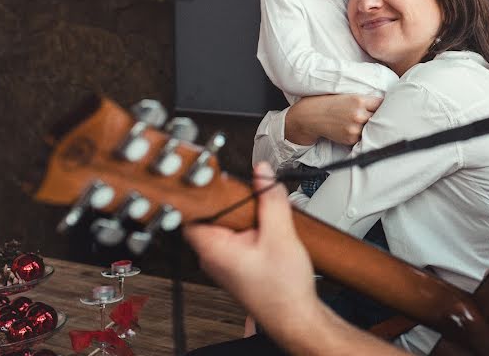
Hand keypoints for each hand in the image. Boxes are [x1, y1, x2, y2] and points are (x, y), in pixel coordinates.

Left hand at [183, 162, 319, 333]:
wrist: (296, 315)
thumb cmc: (283, 289)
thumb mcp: (280, 235)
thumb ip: (270, 200)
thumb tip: (261, 172)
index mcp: (213, 249)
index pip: (192, 210)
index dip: (205, 191)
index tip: (220, 178)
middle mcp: (212, 257)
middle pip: (212, 214)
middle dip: (234, 202)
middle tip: (253, 194)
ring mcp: (224, 262)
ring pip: (227, 225)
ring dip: (246, 216)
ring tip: (265, 215)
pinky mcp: (236, 265)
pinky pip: (237, 237)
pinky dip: (252, 229)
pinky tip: (269, 231)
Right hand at [285, 94, 382, 145]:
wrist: (310, 116)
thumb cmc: (329, 103)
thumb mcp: (348, 96)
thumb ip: (365, 100)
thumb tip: (383, 104)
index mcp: (359, 100)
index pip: (382, 103)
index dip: (384, 105)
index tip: (387, 106)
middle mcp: (359, 114)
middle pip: (380, 117)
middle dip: (379, 117)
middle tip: (380, 117)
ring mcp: (355, 128)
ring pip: (372, 128)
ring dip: (371, 127)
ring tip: (364, 123)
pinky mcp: (350, 138)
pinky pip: (363, 138)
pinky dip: (362, 135)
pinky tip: (355, 130)